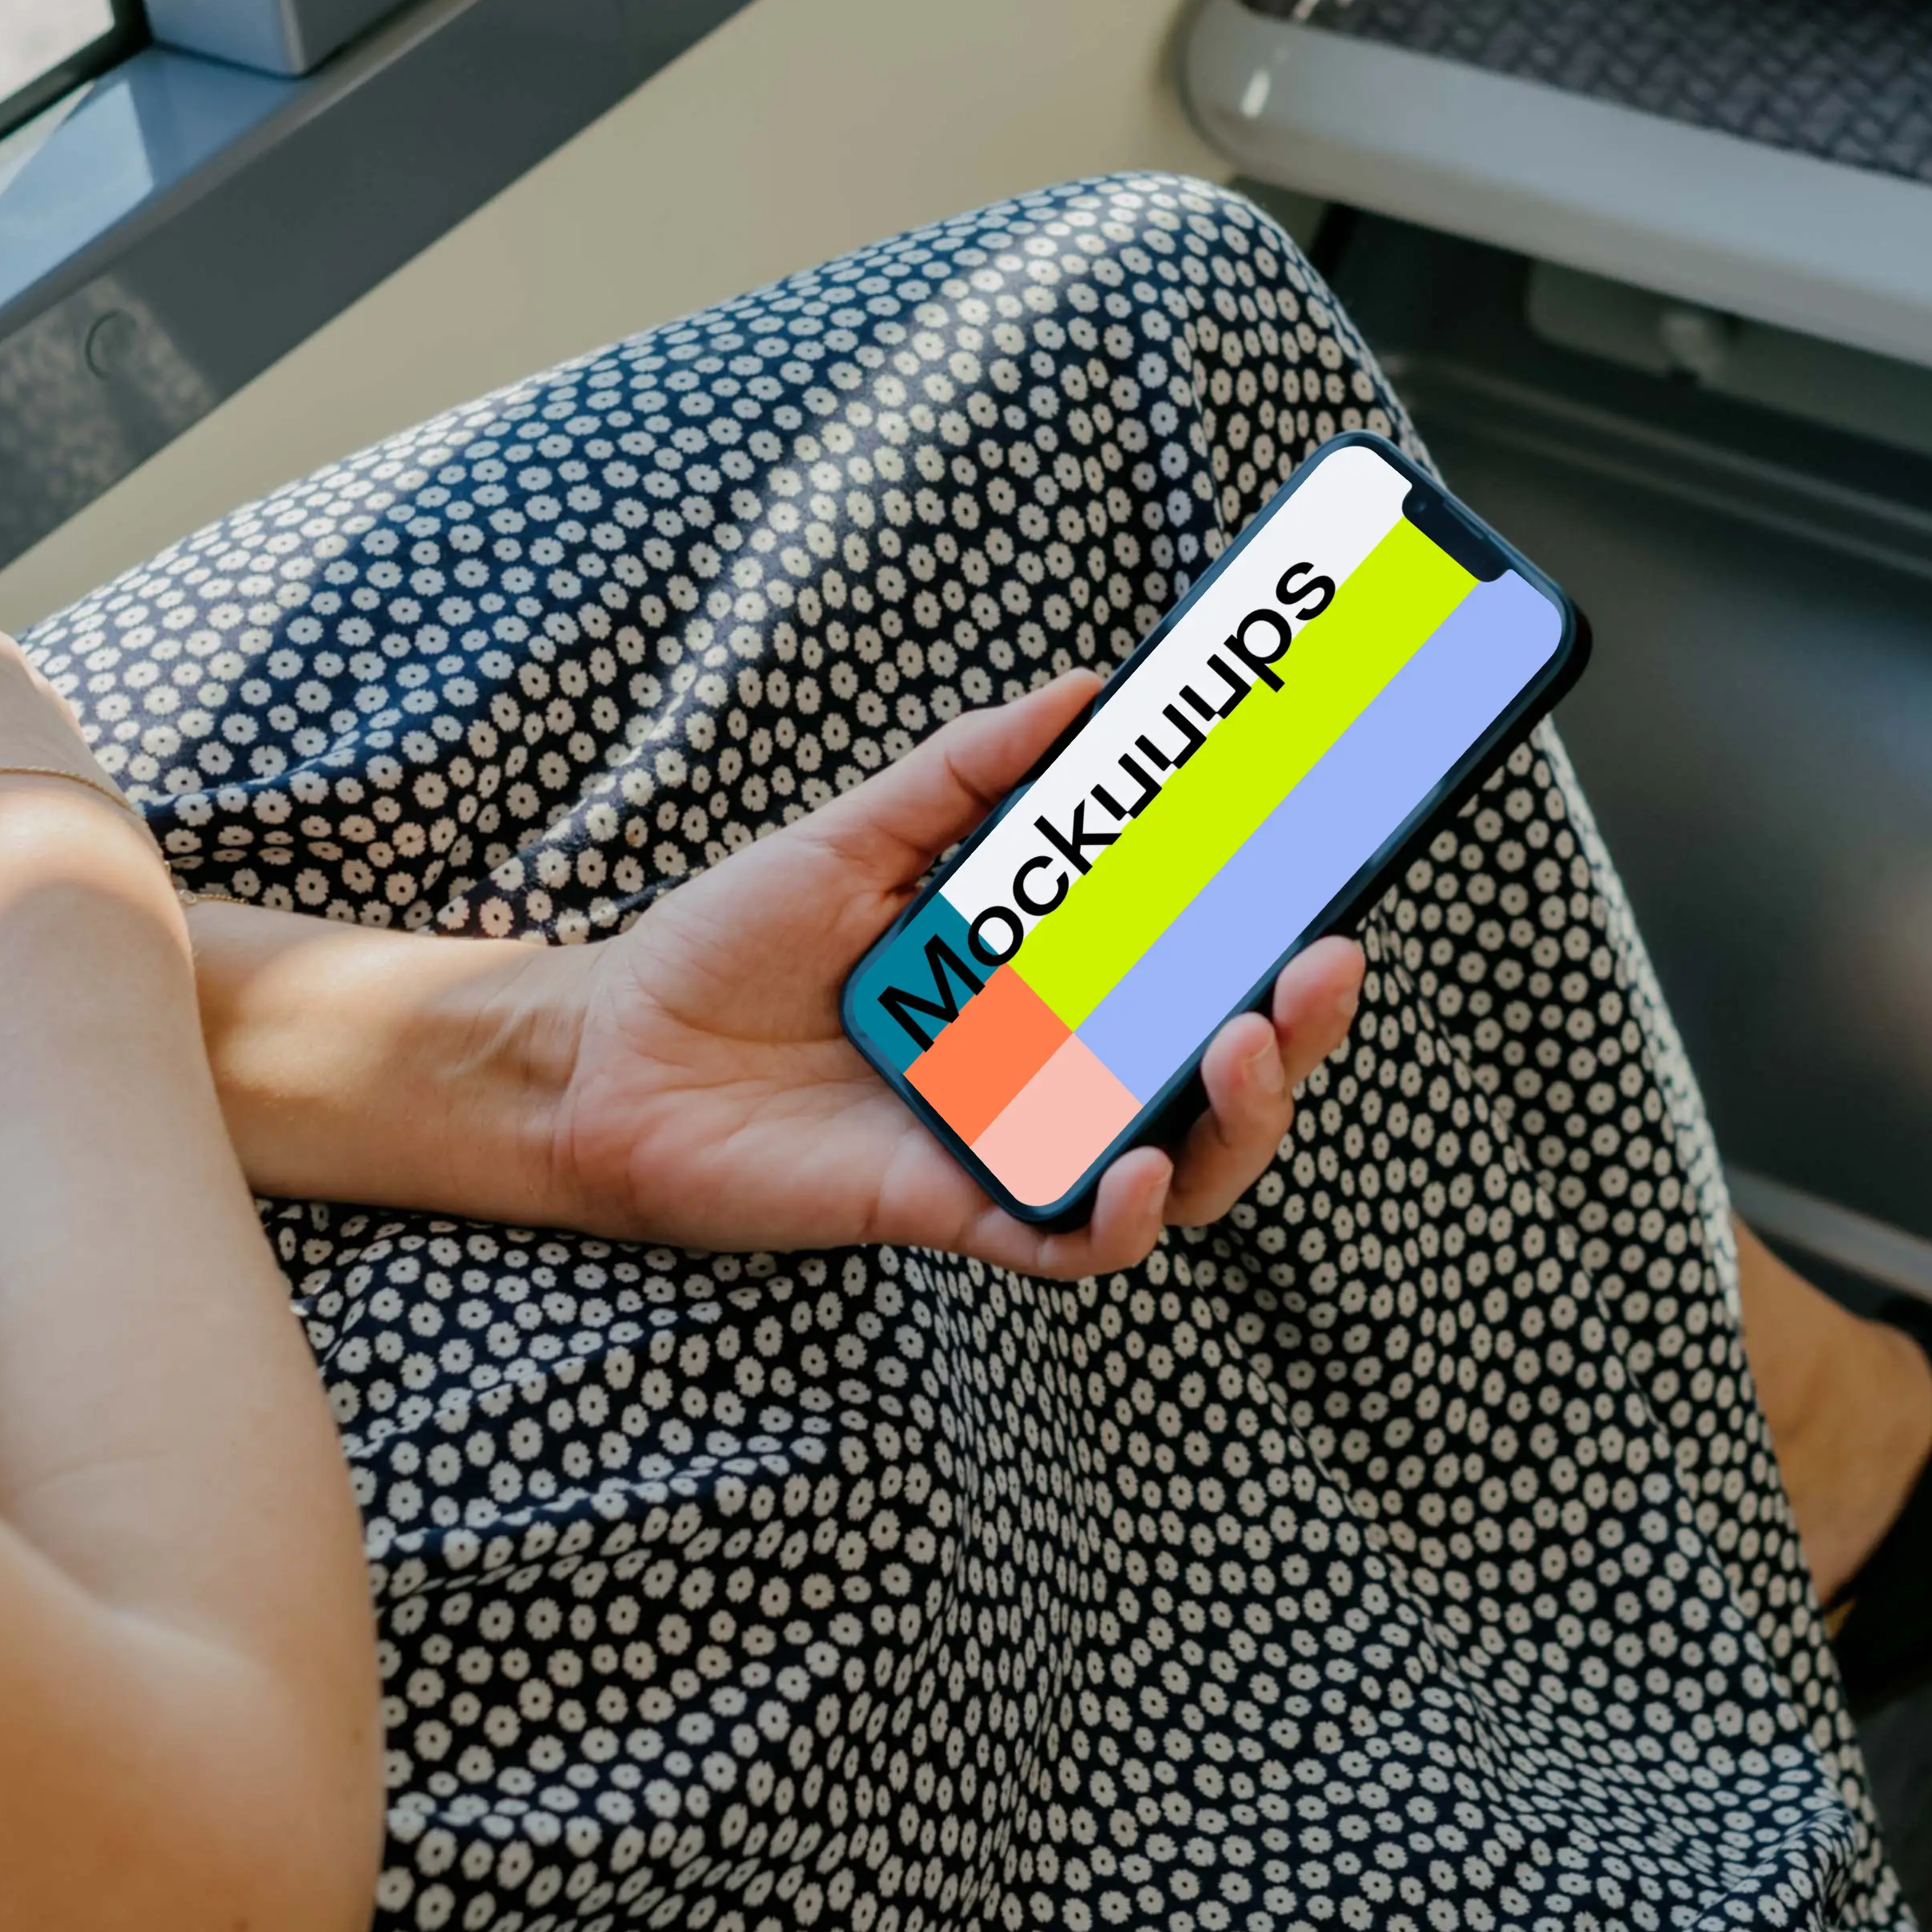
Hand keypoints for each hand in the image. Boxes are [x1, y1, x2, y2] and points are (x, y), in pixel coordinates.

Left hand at [542, 679, 1369, 1280]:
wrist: (599, 1051)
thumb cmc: (721, 950)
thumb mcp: (856, 837)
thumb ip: (969, 773)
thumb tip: (1085, 690)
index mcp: (1041, 989)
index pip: (1194, 979)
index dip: (1278, 949)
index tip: (1333, 889)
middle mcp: (1043, 1077)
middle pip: (1216, 1083)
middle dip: (1292, 1034)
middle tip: (1316, 965)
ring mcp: (1003, 1149)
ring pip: (1174, 1173)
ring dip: (1235, 1120)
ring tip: (1241, 1046)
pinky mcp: (944, 1211)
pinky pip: (1061, 1242)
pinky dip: (1118, 1216)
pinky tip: (1142, 1168)